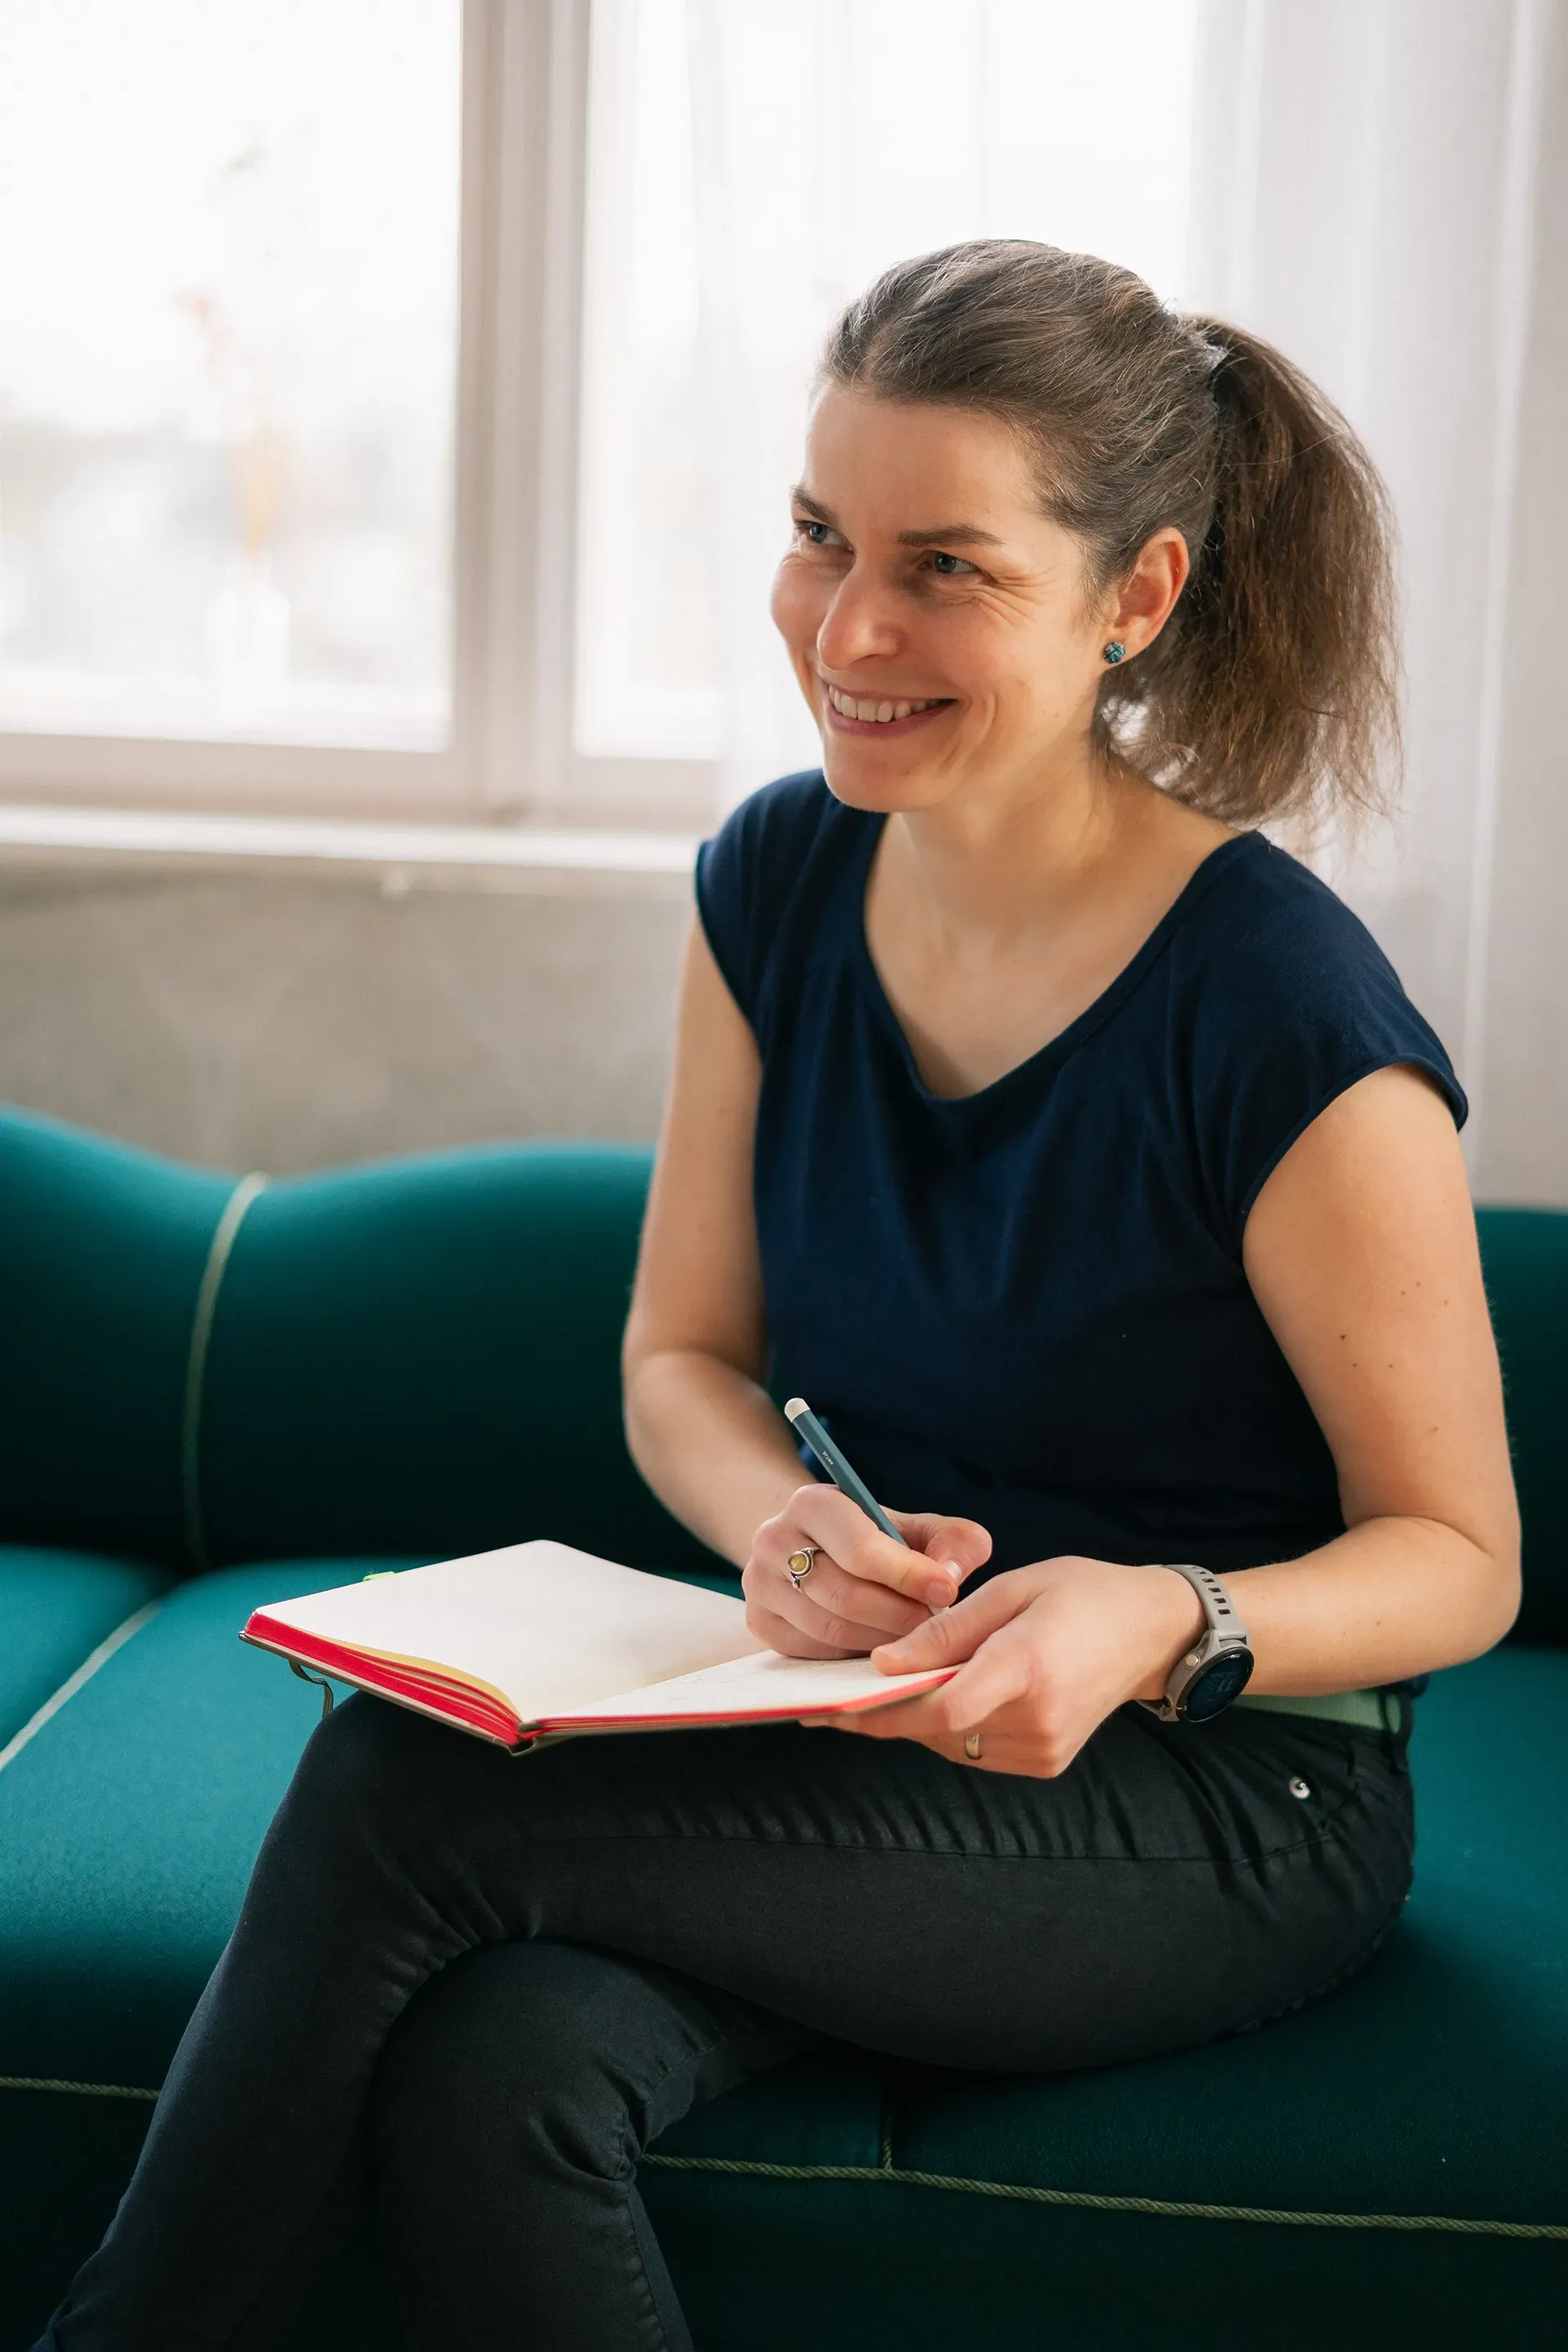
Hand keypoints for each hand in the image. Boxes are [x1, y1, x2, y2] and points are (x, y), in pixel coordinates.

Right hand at [743, 1484, 991, 1657]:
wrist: (815, 1547)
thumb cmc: (879, 1540)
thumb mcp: (919, 1528)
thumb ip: (952, 1542)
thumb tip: (950, 1576)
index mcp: (812, 1503)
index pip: (860, 1549)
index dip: (908, 1575)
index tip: (947, 1592)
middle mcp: (773, 1539)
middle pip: (845, 1595)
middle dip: (900, 1616)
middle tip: (934, 1626)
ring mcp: (760, 1585)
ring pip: (830, 1630)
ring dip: (882, 1641)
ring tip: (913, 1638)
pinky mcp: (760, 1623)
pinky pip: (814, 1654)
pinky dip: (855, 1656)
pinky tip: (880, 1646)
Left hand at [807, 1556, 1207, 1775]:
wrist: (1151, 1633)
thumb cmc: (1081, 1595)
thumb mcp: (1013, 1589)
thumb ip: (947, 1630)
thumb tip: (884, 1662)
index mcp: (1028, 1668)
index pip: (941, 1706)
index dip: (881, 1707)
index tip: (833, 1697)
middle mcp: (1036, 1720)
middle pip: (936, 1728)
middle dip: (881, 1711)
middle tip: (828, 1695)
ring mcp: (1042, 1749)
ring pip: (949, 1742)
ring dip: (911, 1719)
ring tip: (869, 1691)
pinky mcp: (1043, 1762)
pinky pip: (972, 1748)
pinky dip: (946, 1725)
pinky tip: (926, 1697)